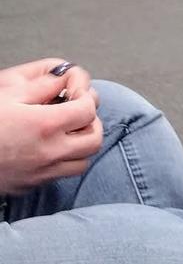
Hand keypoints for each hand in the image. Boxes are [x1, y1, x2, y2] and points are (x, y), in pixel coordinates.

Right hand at [0, 61, 101, 194]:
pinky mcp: (32, 185)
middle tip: (79, 112)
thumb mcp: (6, 94)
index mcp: (44, 125)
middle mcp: (50, 151)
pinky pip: (63, 174)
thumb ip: (40, 86)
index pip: (87, 110)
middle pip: (94, 139)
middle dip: (92, 122)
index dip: (87, 97)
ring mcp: (43, 172)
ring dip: (82, 145)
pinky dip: (66, 160)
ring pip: (84, 161)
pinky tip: (51, 148)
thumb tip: (64, 79)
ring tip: (68, 131)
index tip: (78, 92)